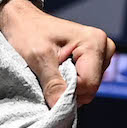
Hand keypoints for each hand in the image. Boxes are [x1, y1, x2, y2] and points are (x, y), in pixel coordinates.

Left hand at [0, 0, 115, 105]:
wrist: (22, 21)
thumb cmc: (28, 33)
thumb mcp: (37, 57)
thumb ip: (52, 82)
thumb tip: (60, 106)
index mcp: (94, 42)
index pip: (89, 83)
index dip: (67, 91)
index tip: (46, 86)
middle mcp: (104, 47)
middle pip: (91, 87)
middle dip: (67, 89)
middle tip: (46, 77)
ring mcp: (101, 54)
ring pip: (88, 87)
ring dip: (67, 86)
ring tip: (50, 72)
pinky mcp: (94, 61)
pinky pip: (84, 82)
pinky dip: (68, 82)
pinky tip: (56, 73)